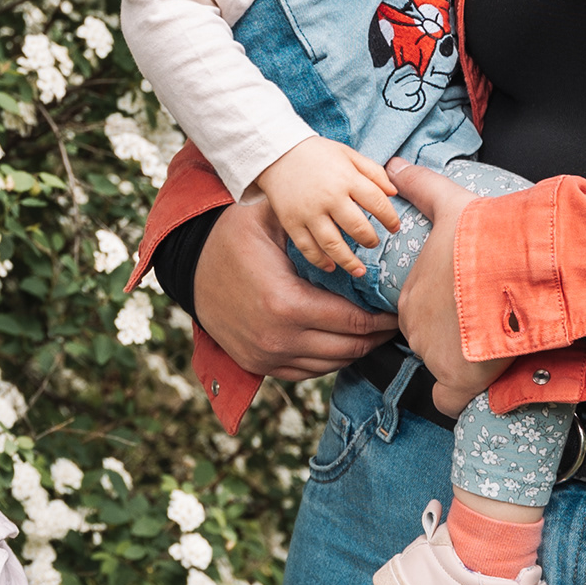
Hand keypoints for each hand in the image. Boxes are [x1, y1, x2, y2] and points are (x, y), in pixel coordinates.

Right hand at [188, 201, 395, 382]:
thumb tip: (351, 213)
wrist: (188, 271)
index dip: (382, 318)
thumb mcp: (265, 219)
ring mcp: (268, 356)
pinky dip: (331, 359)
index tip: (397, 308)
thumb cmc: (230, 240)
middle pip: (349, 348)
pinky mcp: (260, 365)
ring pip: (332, 364)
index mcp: (287, 303)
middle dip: (377, 336)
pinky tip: (342, 341)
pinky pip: (309, 371)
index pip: (353, 322)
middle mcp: (279, 338)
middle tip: (394, 320)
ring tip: (373, 331)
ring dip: (357, 350)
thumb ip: (308, 220)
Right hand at [253, 135, 402, 278]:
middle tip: (373, 244)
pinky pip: (307, 247)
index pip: (377, 203)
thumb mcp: (348, 154)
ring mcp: (309, 212)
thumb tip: (394, 192)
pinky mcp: (291, 222)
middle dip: (370, 240)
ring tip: (359, 270)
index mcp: (346, 178)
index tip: (394, 227)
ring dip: (349, 261)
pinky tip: (330, 266)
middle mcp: (329, 197)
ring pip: (333, 244)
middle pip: (358, 228)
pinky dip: (319, 260)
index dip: (390, 218)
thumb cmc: (316, 153)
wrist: (276, 153)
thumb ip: (373, 171)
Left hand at [387, 159, 514, 415]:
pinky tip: (480, 387)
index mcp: (412, 292)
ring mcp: (434, 354)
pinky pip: (450, 401)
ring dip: (467, 362)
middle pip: (431, 341)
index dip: (448, 311)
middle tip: (488, 327)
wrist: (516, 265)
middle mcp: (415, 326)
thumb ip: (421, 186)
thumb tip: (394, 165)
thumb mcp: (450, 203)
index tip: (471, 307)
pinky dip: (462, 397)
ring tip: (497, 347)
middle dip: (455, 338)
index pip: (422, 311)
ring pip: (445, 366)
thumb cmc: (486, 235)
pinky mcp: (458, 378)